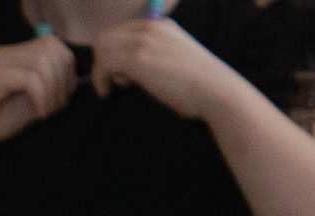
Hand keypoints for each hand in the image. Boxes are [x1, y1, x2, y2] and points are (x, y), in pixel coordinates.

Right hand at [0, 35, 74, 149]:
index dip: (67, 67)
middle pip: (51, 48)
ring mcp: (0, 62)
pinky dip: (42, 95)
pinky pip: (30, 78)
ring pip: (43, 60)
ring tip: (48, 110)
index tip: (64, 95)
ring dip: (54, 88)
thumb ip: (47, 91)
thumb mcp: (27, 105)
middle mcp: (8, 52)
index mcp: (16, 55)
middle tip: (59, 104)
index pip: (53, 45)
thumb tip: (71, 86)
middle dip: (63, 77)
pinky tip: (40, 111)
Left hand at [90, 15, 245, 119]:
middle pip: (106, 37)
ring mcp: (144, 40)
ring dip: (103, 70)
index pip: (119, 31)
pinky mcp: (138, 58)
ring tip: (121, 85)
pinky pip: (103, 63)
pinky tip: (111, 92)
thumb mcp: (172, 58)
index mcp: (160, 25)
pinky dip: (100, 80)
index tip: (119, 72)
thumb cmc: (195, 83)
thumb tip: (123, 68)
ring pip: (101, 48)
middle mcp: (150, 27)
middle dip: (104, 60)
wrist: (213, 89)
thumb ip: (151, 55)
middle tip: (117, 80)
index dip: (112, 53)